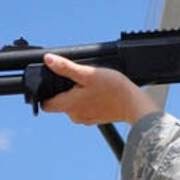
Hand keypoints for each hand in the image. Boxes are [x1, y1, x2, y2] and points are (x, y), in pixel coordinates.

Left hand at [39, 54, 159, 125]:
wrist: (133, 103)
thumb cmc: (112, 88)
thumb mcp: (87, 73)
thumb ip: (65, 68)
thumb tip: (48, 60)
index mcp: (69, 106)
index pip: (46, 105)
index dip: (46, 93)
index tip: (54, 83)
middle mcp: (75, 116)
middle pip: (60, 103)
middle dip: (64, 91)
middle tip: (78, 80)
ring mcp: (85, 119)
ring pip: (73, 106)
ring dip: (77, 95)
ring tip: (90, 85)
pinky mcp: (95, 119)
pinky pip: (85, 109)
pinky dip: (88, 101)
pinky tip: (98, 93)